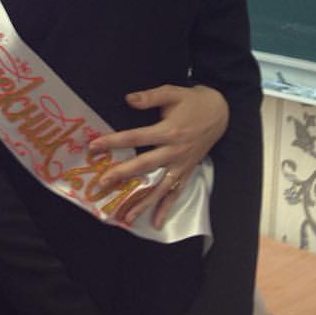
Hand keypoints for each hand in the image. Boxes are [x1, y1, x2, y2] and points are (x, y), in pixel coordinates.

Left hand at [88, 84, 226, 227]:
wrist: (221, 113)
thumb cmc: (193, 101)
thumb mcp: (173, 92)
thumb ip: (150, 96)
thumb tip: (128, 99)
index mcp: (168, 131)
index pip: (135, 138)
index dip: (114, 142)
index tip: (94, 146)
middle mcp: (174, 151)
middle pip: (144, 166)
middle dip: (122, 175)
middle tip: (102, 184)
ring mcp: (181, 165)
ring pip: (160, 187)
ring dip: (143, 202)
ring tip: (126, 216)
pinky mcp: (187, 171)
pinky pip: (176, 193)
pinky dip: (166, 208)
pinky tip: (156, 222)